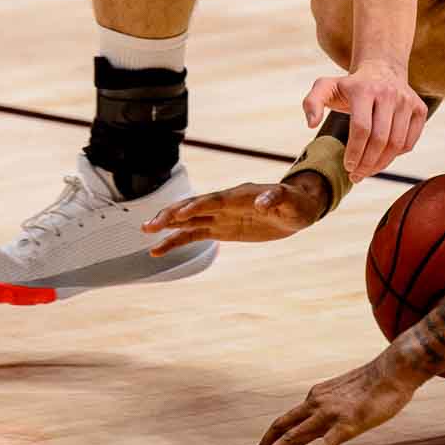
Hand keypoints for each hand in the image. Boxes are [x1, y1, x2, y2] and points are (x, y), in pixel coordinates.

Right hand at [140, 174, 327, 255]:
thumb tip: (262, 202)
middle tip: (152, 223)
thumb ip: (276, 199)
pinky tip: (158, 249)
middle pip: (195, 206)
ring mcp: (222, 216)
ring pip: (190, 219)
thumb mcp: (291, 203)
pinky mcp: (221, 228)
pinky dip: (177, 240)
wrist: (297, 208)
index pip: (215, 200)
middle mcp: (227, 203)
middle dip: (174, 214)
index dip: (198, 206)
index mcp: (241, 195)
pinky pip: (195, 234)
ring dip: (169, 225)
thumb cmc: (296, 203)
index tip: (179, 214)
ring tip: (146, 231)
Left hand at [254, 350, 424, 444]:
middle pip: (282, 427)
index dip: (274, 438)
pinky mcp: (345, 424)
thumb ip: (333, 403)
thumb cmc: (376, 381)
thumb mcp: (346, 390)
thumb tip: (329, 419)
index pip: (289, 419)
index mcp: (317, 394)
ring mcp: (329, 413)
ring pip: (294, 437)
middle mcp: (317, 401)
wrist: (393, 369)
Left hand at [302, 62, 426, 180]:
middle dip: (367, 163)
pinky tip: (382, 158)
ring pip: (397, 143)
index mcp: (364, 88)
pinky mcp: (420, 108)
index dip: (354, 152)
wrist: (382, 69)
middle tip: (356, 175)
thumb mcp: (325, 87)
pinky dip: (397, 156)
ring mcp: (407, 100)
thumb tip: (311, 124)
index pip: (361, 128)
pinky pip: (410, 142)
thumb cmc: (350, 85)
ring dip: (381, 164)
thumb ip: (311, 102)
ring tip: (368, 171)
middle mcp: (389, 92)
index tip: (347, 166)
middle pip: (380, 139)